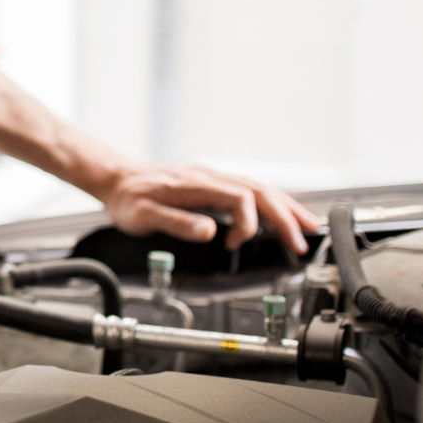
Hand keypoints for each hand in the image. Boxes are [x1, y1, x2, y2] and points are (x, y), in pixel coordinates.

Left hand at [97, 162, 319, 254]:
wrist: (115, 179)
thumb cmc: (127, 199)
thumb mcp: (143, 216)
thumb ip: (176, 223)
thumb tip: (210, 232)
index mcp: (196, 184)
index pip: (240, 198)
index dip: (247, 224)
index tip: (235, 245)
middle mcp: (209, 176)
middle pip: (260, 191)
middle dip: (285, 217)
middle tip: (301, 242)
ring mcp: (213, 178)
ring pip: (260, 188)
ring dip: (285, 208)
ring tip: (307, 226)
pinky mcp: (212, 183)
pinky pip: (250, 189)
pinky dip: (271, 202)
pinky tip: (281, 213)